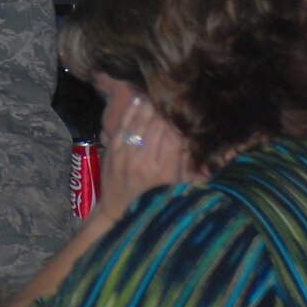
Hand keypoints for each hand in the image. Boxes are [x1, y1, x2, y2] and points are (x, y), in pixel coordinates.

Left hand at [92, 94, 193, 225]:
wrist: (118, 213)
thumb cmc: (155, 200)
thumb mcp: (178, 187)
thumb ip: (188, 163)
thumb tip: (196, 138)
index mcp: (164, 172)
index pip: (174, 138)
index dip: (180, 122)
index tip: (186, 110)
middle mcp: (144, 163)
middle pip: (157, 127)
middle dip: (166, 111)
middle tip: (173, 96)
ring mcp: (125, 156)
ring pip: (139, 123)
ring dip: (149, 106)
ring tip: (157, 93)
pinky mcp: (111, 152)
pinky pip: (122, 126)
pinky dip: (130, 111)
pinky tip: (138, 99)